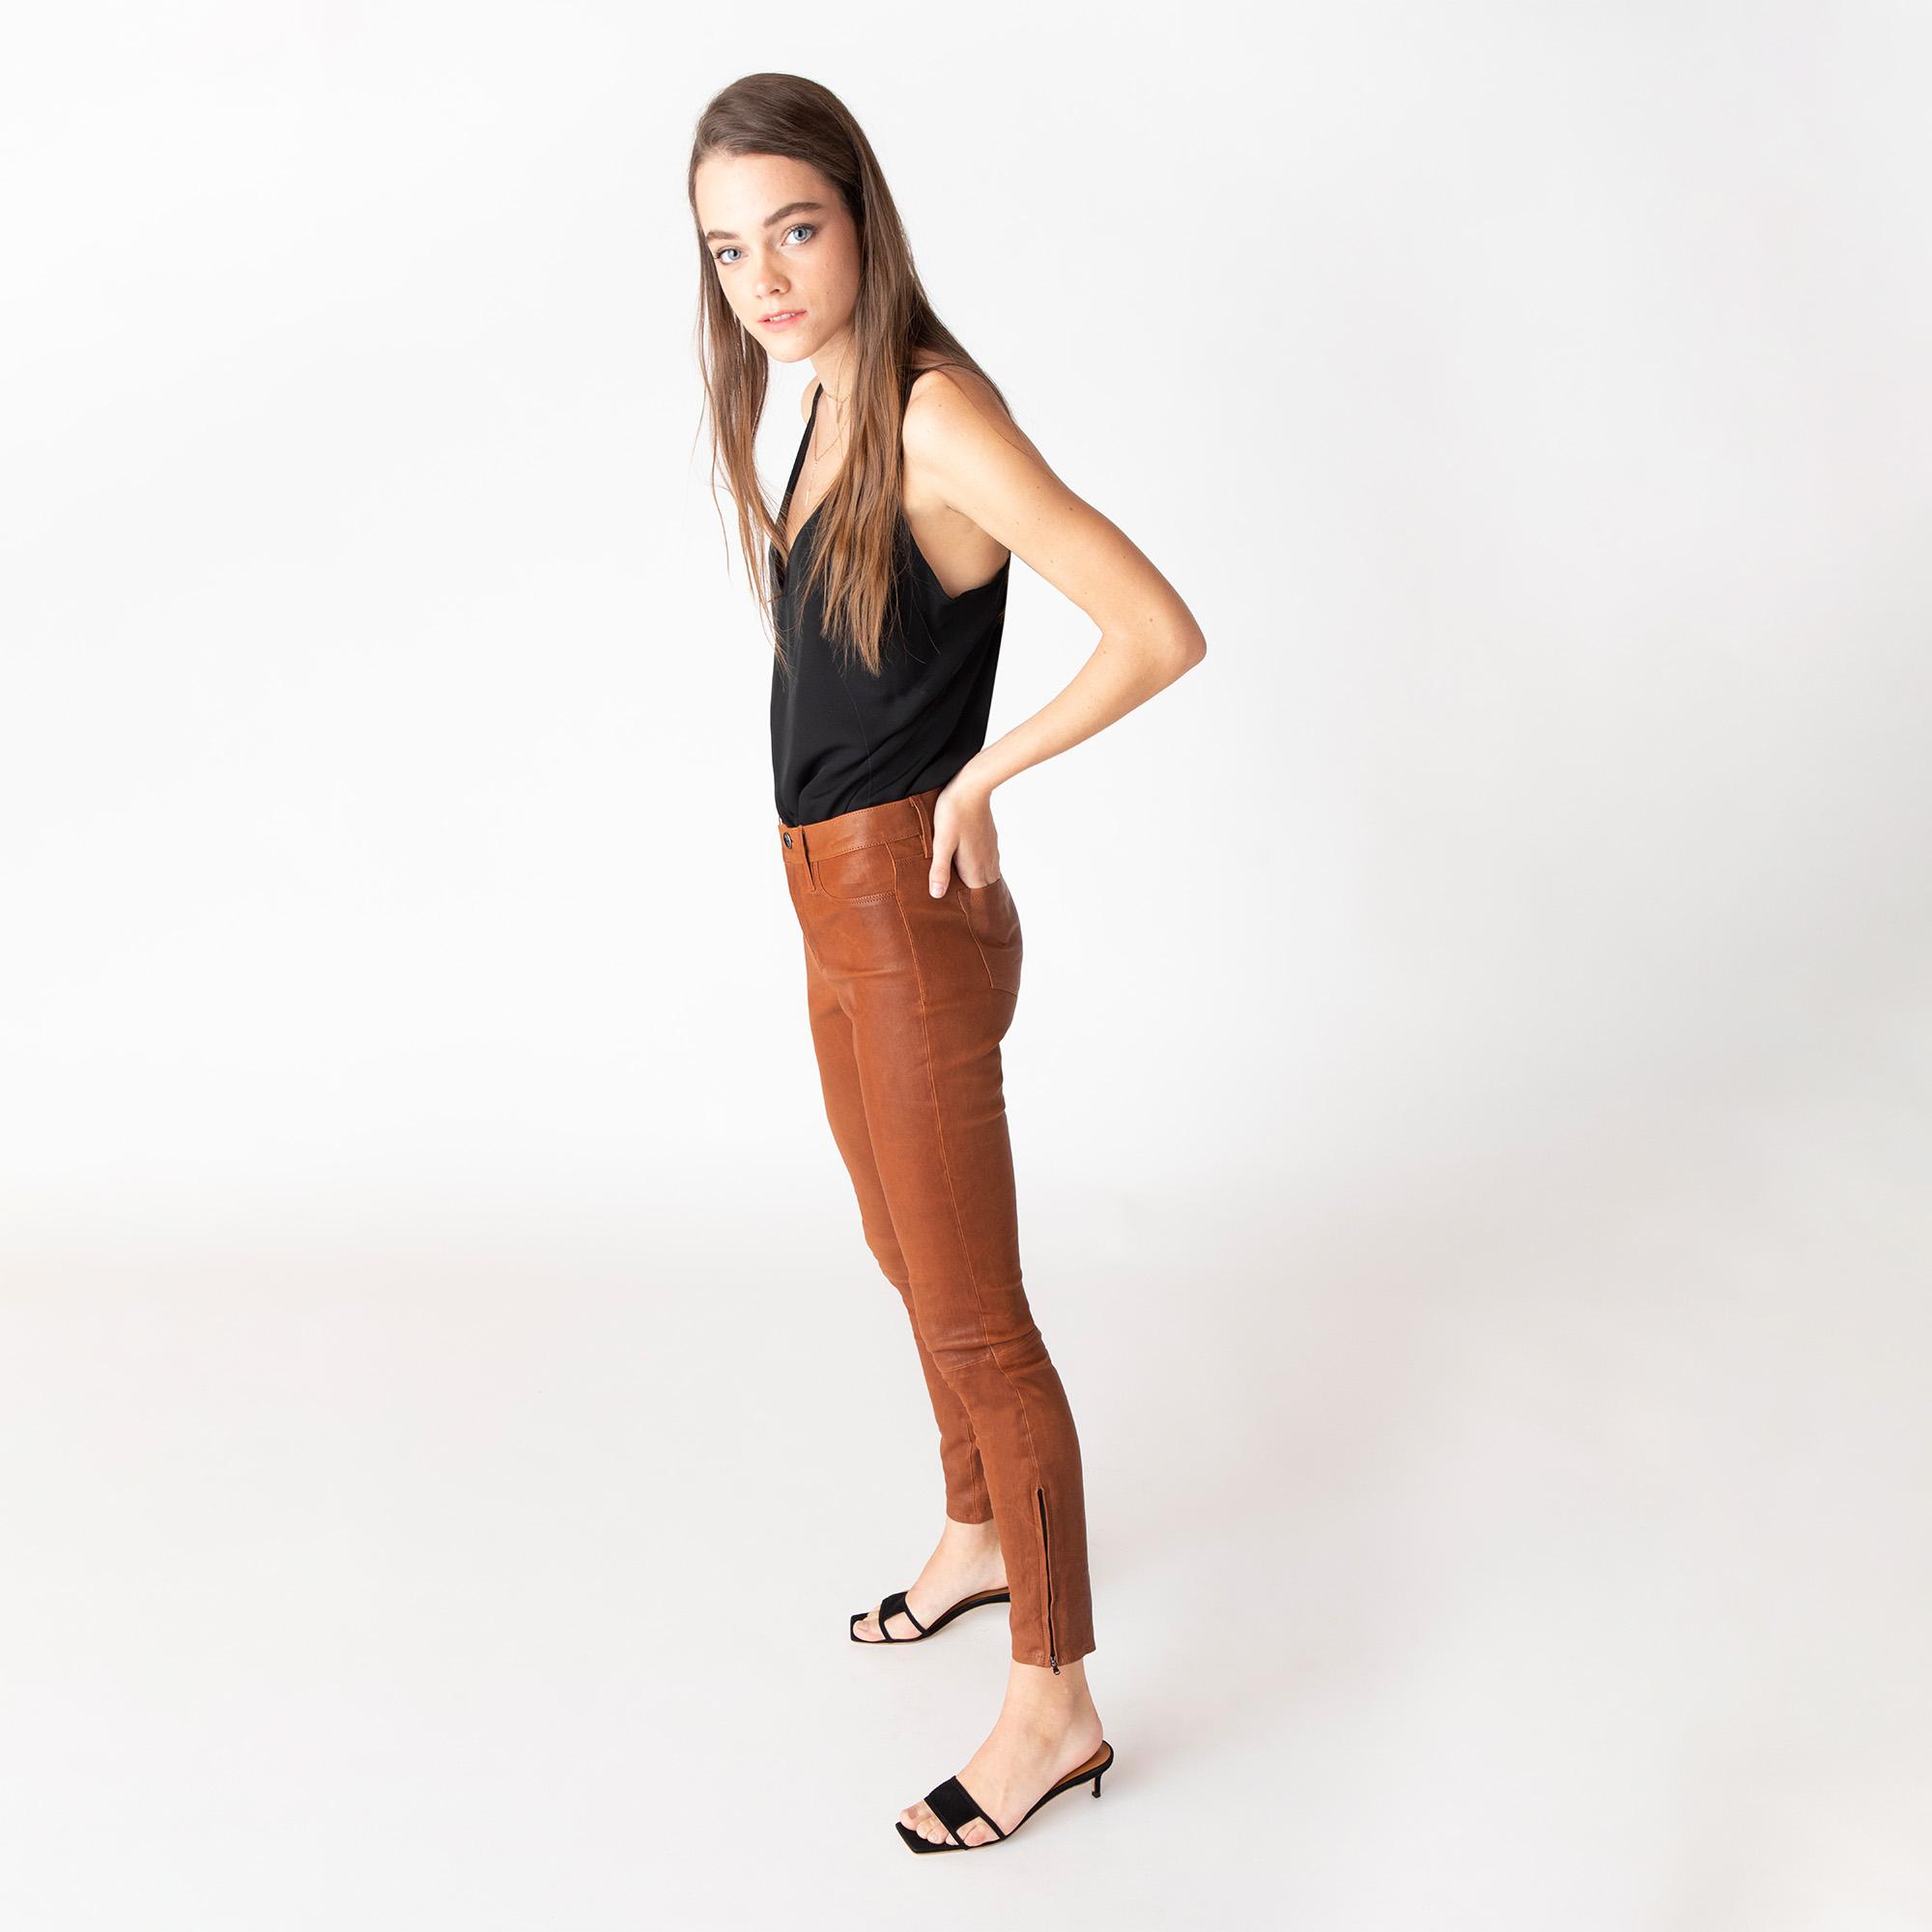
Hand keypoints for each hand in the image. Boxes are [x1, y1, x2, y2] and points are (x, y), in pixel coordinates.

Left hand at [929, 773, 1000, 895]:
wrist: (972, 786)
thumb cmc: (954, 813)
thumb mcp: (941, 843)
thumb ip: (940, 870)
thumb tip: (937, 895)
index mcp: (975, 867)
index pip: (976, 897)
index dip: (968, 904)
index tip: (959, 909)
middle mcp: (987, 861)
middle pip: (983, 887)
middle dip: (973, 895)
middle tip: (958, 901)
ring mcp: (991, 850)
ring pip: (987, 873)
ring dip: (976, 879)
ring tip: (961, 883)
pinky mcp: (990, 838)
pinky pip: (988, 860)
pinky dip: (979, 866)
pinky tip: (967, 860)